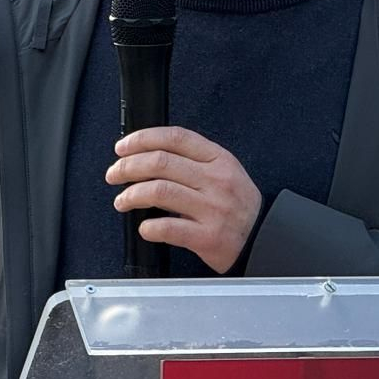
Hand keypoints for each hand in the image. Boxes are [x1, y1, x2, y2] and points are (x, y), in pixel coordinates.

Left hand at [105, 127, 261, 272]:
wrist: (264, 240)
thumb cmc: (238, 206)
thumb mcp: (225, 172)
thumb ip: (192, 161)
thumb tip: (146, 155)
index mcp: (218, 160)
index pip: (175, 138)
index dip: (142, 139)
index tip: (122, 147)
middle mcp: (216, 181)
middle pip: (160, 162)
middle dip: (128, 166)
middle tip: (114, 174)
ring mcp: (213, 209)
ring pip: (159, 191)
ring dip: (131, 195)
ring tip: (122, 201)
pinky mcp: (208, 237)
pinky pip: (169, 228)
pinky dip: (149, 227)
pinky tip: (144, 227)